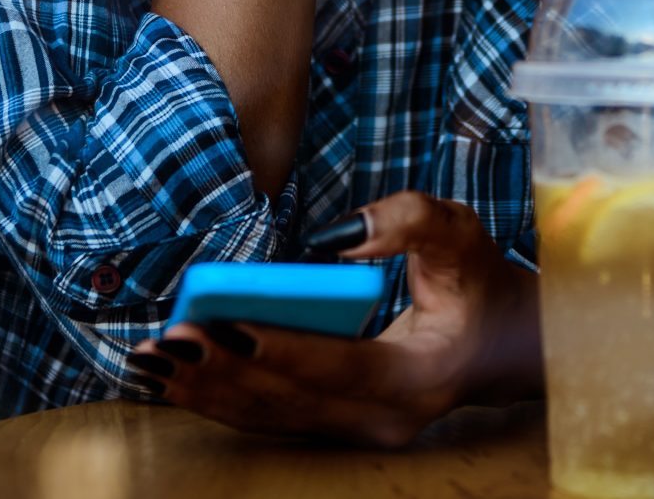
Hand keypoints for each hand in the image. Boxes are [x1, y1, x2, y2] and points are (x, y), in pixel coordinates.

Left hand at [133, 192, 541, 445]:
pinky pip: (269, 417)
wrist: (501, 345)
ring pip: (270, 417)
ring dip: (207, 389)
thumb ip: (410, 221)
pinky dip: (219, 397)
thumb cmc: (477, 283)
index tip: (226, 326)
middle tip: (166, 340)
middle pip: (290, 400)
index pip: (342, 366)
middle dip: (222, 370)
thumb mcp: (461, 234)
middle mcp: (385, 419)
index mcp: (419, 376)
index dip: (283, 348)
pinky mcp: (335, 426)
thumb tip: (343, 234)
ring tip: (152, 361)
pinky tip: (174, 379)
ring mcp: (358, 431)